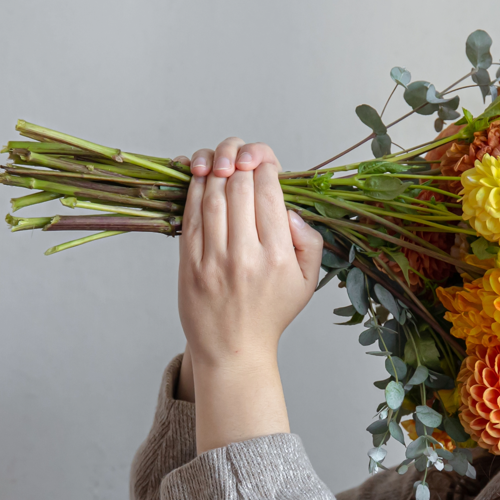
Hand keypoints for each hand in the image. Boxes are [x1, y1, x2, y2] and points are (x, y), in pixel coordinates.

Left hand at [174, 138, 324, 450]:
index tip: (263, 159)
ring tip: (219, 154)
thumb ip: (309, 241)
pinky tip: (198, 174)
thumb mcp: (307, 281)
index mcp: (278, 257)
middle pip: (239, 187)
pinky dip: (193, 189)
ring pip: (212, 195)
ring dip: (214, 165)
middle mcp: (246, 255)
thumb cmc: (271, 312)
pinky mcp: (189, 264)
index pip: (269, 193)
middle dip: (239, 158)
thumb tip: (289, 209)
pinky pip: (190, 215)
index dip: (265, 165)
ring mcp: (214, 259)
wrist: (233, 349)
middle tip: (240, 150)